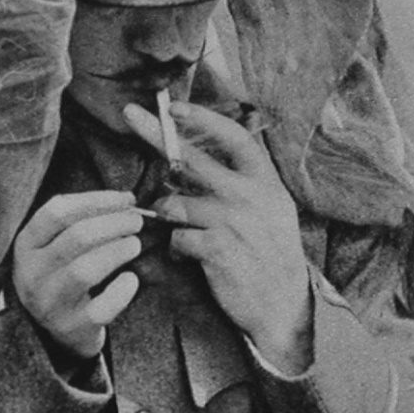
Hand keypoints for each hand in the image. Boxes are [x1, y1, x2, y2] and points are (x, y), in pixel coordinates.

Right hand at [13, 190, 141, 359]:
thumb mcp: (54, 246)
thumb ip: (81, 221)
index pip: (57, 211)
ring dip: (118, 250)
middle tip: (136, 220)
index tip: (126, 199)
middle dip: (114, 223)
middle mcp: (31, 274)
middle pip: (77, 237)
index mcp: (25, 245)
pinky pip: (101, 308)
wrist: (54, 330)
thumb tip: (127, 201)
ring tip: (134, 244)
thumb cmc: (62, 274)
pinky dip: (121, 291)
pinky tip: (131, 280)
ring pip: (86, 270)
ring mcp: (49, 303)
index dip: (97, 200)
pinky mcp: (71, 328)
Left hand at [123, 101, 311, 374]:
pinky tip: (193, 258)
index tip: (173, 108)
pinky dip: (178, 249)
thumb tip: (196, 160)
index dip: (203, 119)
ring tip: (187, 234)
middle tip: (128, 113)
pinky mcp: (218, 249)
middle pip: (193, 158)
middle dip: (155, 133)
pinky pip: (177, 238)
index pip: (235, 138)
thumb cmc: (270, 254)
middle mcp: (251, 196)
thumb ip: (241, 183)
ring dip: (171, 218)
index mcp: (265, 182)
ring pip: (175, 204)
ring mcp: (234, 222)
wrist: (285, 304)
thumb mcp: (270, 210)